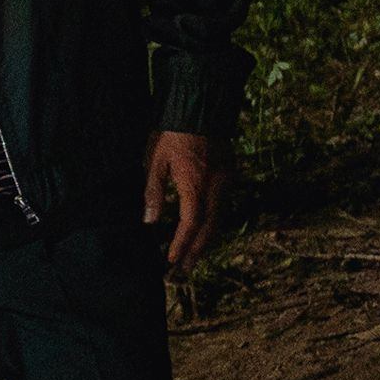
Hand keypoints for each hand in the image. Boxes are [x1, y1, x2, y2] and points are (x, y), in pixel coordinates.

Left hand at [141, 131, 227, 268]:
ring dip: (205, 240)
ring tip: (192, 258)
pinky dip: (212, 224)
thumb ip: (154, 192)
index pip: (190, 223)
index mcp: (196, 184)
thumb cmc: (172, 133)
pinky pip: (222, 206)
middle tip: (183, 271)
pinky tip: (203, 232)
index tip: (171, 260)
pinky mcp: (230, 175)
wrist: (201, 108)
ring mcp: (226, 181)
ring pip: (219, 219)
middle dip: (196, 250)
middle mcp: (216, 186)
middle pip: (209, 227)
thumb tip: (149, 222)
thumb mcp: (155, 161)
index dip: (182, 244)